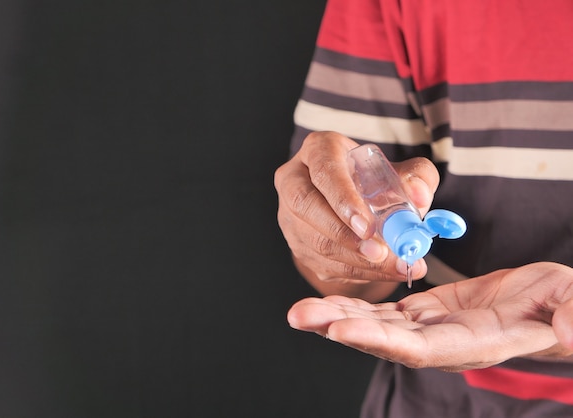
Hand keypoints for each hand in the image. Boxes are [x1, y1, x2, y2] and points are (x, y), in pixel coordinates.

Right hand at [274, 131, 438, 295]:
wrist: (361, 206)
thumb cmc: (379, 182)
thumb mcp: (403, 172)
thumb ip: (417, 178)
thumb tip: (418, 195)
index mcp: (319, 149)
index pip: (323, 170)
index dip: (343, 198)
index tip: (368, 226)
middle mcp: (295, 178)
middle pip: (305, 205)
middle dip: (343, 234)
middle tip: (378, 252)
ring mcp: (290, 213)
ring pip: (313, 240)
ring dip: (354, 259)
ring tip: (392, 264)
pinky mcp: (297, 243)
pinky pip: (321, 262)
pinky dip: (355, 271)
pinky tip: (383, 271)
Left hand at [287, 262, 572, 371]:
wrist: (547, 304)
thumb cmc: (562, 304)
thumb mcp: (571, 303)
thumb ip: (572, 316)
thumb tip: (568, 333)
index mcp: (472, 345)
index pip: (417, 348)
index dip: (378, 341)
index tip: (340, 329)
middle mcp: (441, 344)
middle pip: (383, 340)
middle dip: (340, 328)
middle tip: (300, 316)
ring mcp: (429, 329)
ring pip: (375, 325)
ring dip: (337, 317)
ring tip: (299, 312)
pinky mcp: (424, 313)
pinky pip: (383, 312)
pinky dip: (355, 306)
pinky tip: (328, 302)